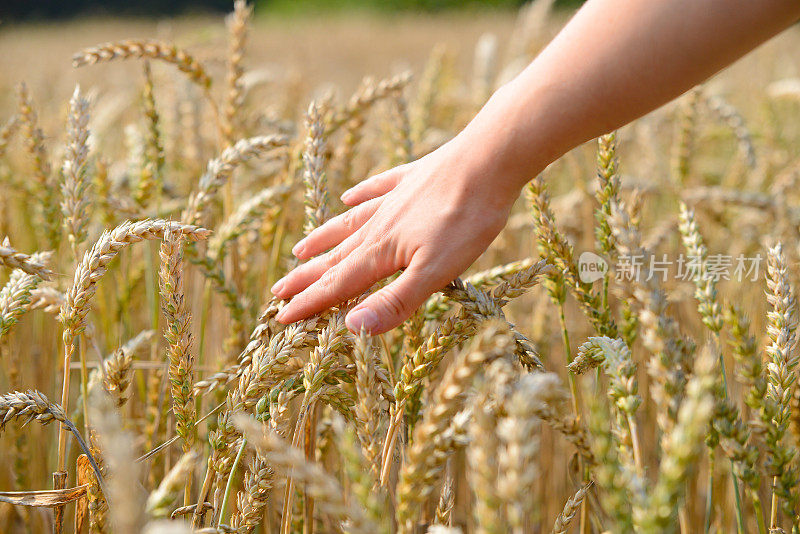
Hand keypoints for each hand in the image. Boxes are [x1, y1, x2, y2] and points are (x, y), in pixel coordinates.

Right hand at [271, 135, 519, 333]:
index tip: (281, 318)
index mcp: (383, 251)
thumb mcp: (436, 271)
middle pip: (336, 256)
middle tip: (277, 291)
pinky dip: (360, 194)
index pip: (338, 284)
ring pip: (350, 223)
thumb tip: (352, 327)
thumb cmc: (467, 218)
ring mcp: (395, 199)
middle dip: (307, 278)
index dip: (310, 303)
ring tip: (301, 249)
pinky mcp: (413, 178)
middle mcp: (380, 225)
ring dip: (324, 239)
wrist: (489, 159)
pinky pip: (378, 188)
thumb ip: (396, 300)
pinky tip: (349, 194)